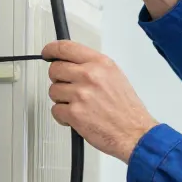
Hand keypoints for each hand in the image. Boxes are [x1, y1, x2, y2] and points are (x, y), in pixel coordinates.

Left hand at [43, 40, 158, 162]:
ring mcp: (81, 94)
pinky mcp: (74, 113)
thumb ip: (93, 67)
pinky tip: (76, 117)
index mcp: (100, 63)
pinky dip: (62, 116)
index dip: (51, 49)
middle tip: (68, 87)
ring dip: (61, 100)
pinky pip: (55, 110)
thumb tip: (72, 63)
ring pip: (53, 91)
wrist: (134, 132)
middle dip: (58, 80)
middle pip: (55, 69)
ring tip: (78, 105)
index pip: (66, 48)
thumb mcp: (115, 76)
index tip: (47, 53)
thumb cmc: (126, 109)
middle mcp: (90, 75)